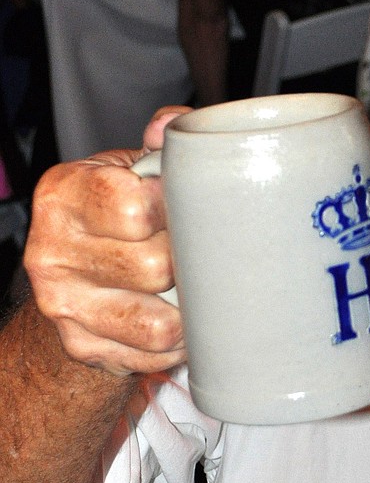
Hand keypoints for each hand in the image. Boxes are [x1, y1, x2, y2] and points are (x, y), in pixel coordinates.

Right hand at [24, 107, 191, 376]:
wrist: (70, 273)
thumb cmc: (112, 212)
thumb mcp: (127, 168)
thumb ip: (157, 145)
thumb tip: (172, 126)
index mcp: (64, 193)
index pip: (134, 206)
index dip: (176, 211)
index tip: (194, 211)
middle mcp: (51, 250)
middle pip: (153, 267)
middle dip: (189, 263)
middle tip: (205, 256)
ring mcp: (62, 304)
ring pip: (155, 324)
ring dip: (189, 313)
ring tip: (202, 296)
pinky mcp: (80, 345)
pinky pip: (150, 357)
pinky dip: (177, 346)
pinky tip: (185, 326)